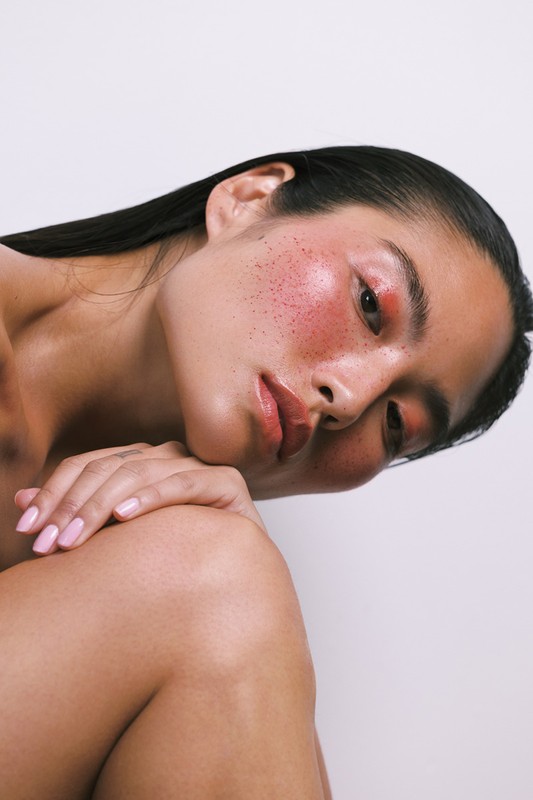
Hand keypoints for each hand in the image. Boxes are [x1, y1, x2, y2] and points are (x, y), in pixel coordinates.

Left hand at [14, 442, 265, 555]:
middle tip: (48, 543)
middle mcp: (166, 456)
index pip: (86, 464)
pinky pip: (183, 483)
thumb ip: (74, 516)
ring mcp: (196, 465)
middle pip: (106, 468)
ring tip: (76, 537)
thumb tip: (21, 501)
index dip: (53, 492)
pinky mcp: (226, 482)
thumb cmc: (172, 557)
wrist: (235, 575)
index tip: (28, 529)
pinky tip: (124, 516)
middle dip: (72, 505)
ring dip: (101, 505)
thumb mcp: (113, 538)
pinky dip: (151, 496)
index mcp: (139, 461)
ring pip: (139, 472)